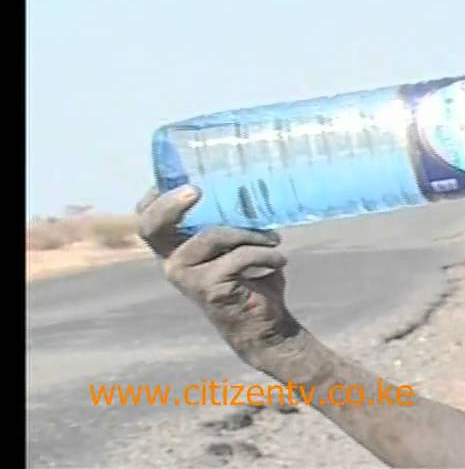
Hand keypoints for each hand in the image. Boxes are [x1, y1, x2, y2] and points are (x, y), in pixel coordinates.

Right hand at [136, 186, 303, 370]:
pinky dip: (264, 255)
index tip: (181, 179)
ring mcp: (185, 276)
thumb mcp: (240, 244)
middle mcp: (172, 261)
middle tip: (197, 190)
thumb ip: (232, 220)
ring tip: (273, 240)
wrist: (264, 323)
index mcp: (178, 247)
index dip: (155, 198)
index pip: (149, 220)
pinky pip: (238, 257)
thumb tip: (247, 184)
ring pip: (212, 235)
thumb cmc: (253, 278)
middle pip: (153, 226)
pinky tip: (278, 261)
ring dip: (249, 233)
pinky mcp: (207, 288)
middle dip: (171, 204)